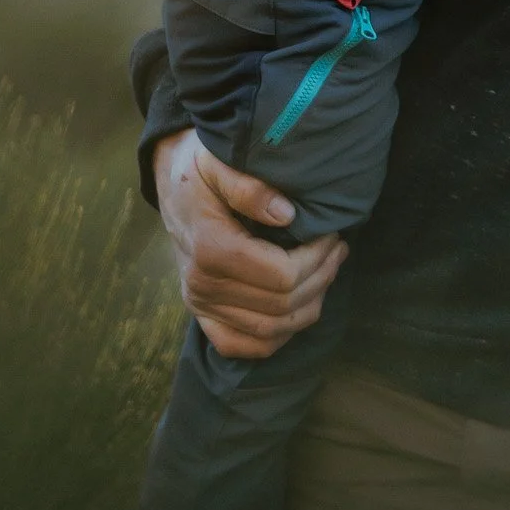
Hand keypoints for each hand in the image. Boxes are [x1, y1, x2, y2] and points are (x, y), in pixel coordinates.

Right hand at [153, 129, 347, 359]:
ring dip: (308, 307)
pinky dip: (276, 338)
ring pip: (268, 331)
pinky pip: (241, 345)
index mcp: (211, 249)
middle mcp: (203, 286)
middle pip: (280, 306)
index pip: (282, 276)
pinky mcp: (202, 315)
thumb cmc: (200, 170)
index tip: (333, 235)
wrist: (171, 185)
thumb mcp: (220, 163)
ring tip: (327, 273)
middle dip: (320, 279)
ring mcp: (201, 305)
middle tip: (338, 250)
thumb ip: (249, 187)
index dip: (317, 259)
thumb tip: (287, 215)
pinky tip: (297, 309)